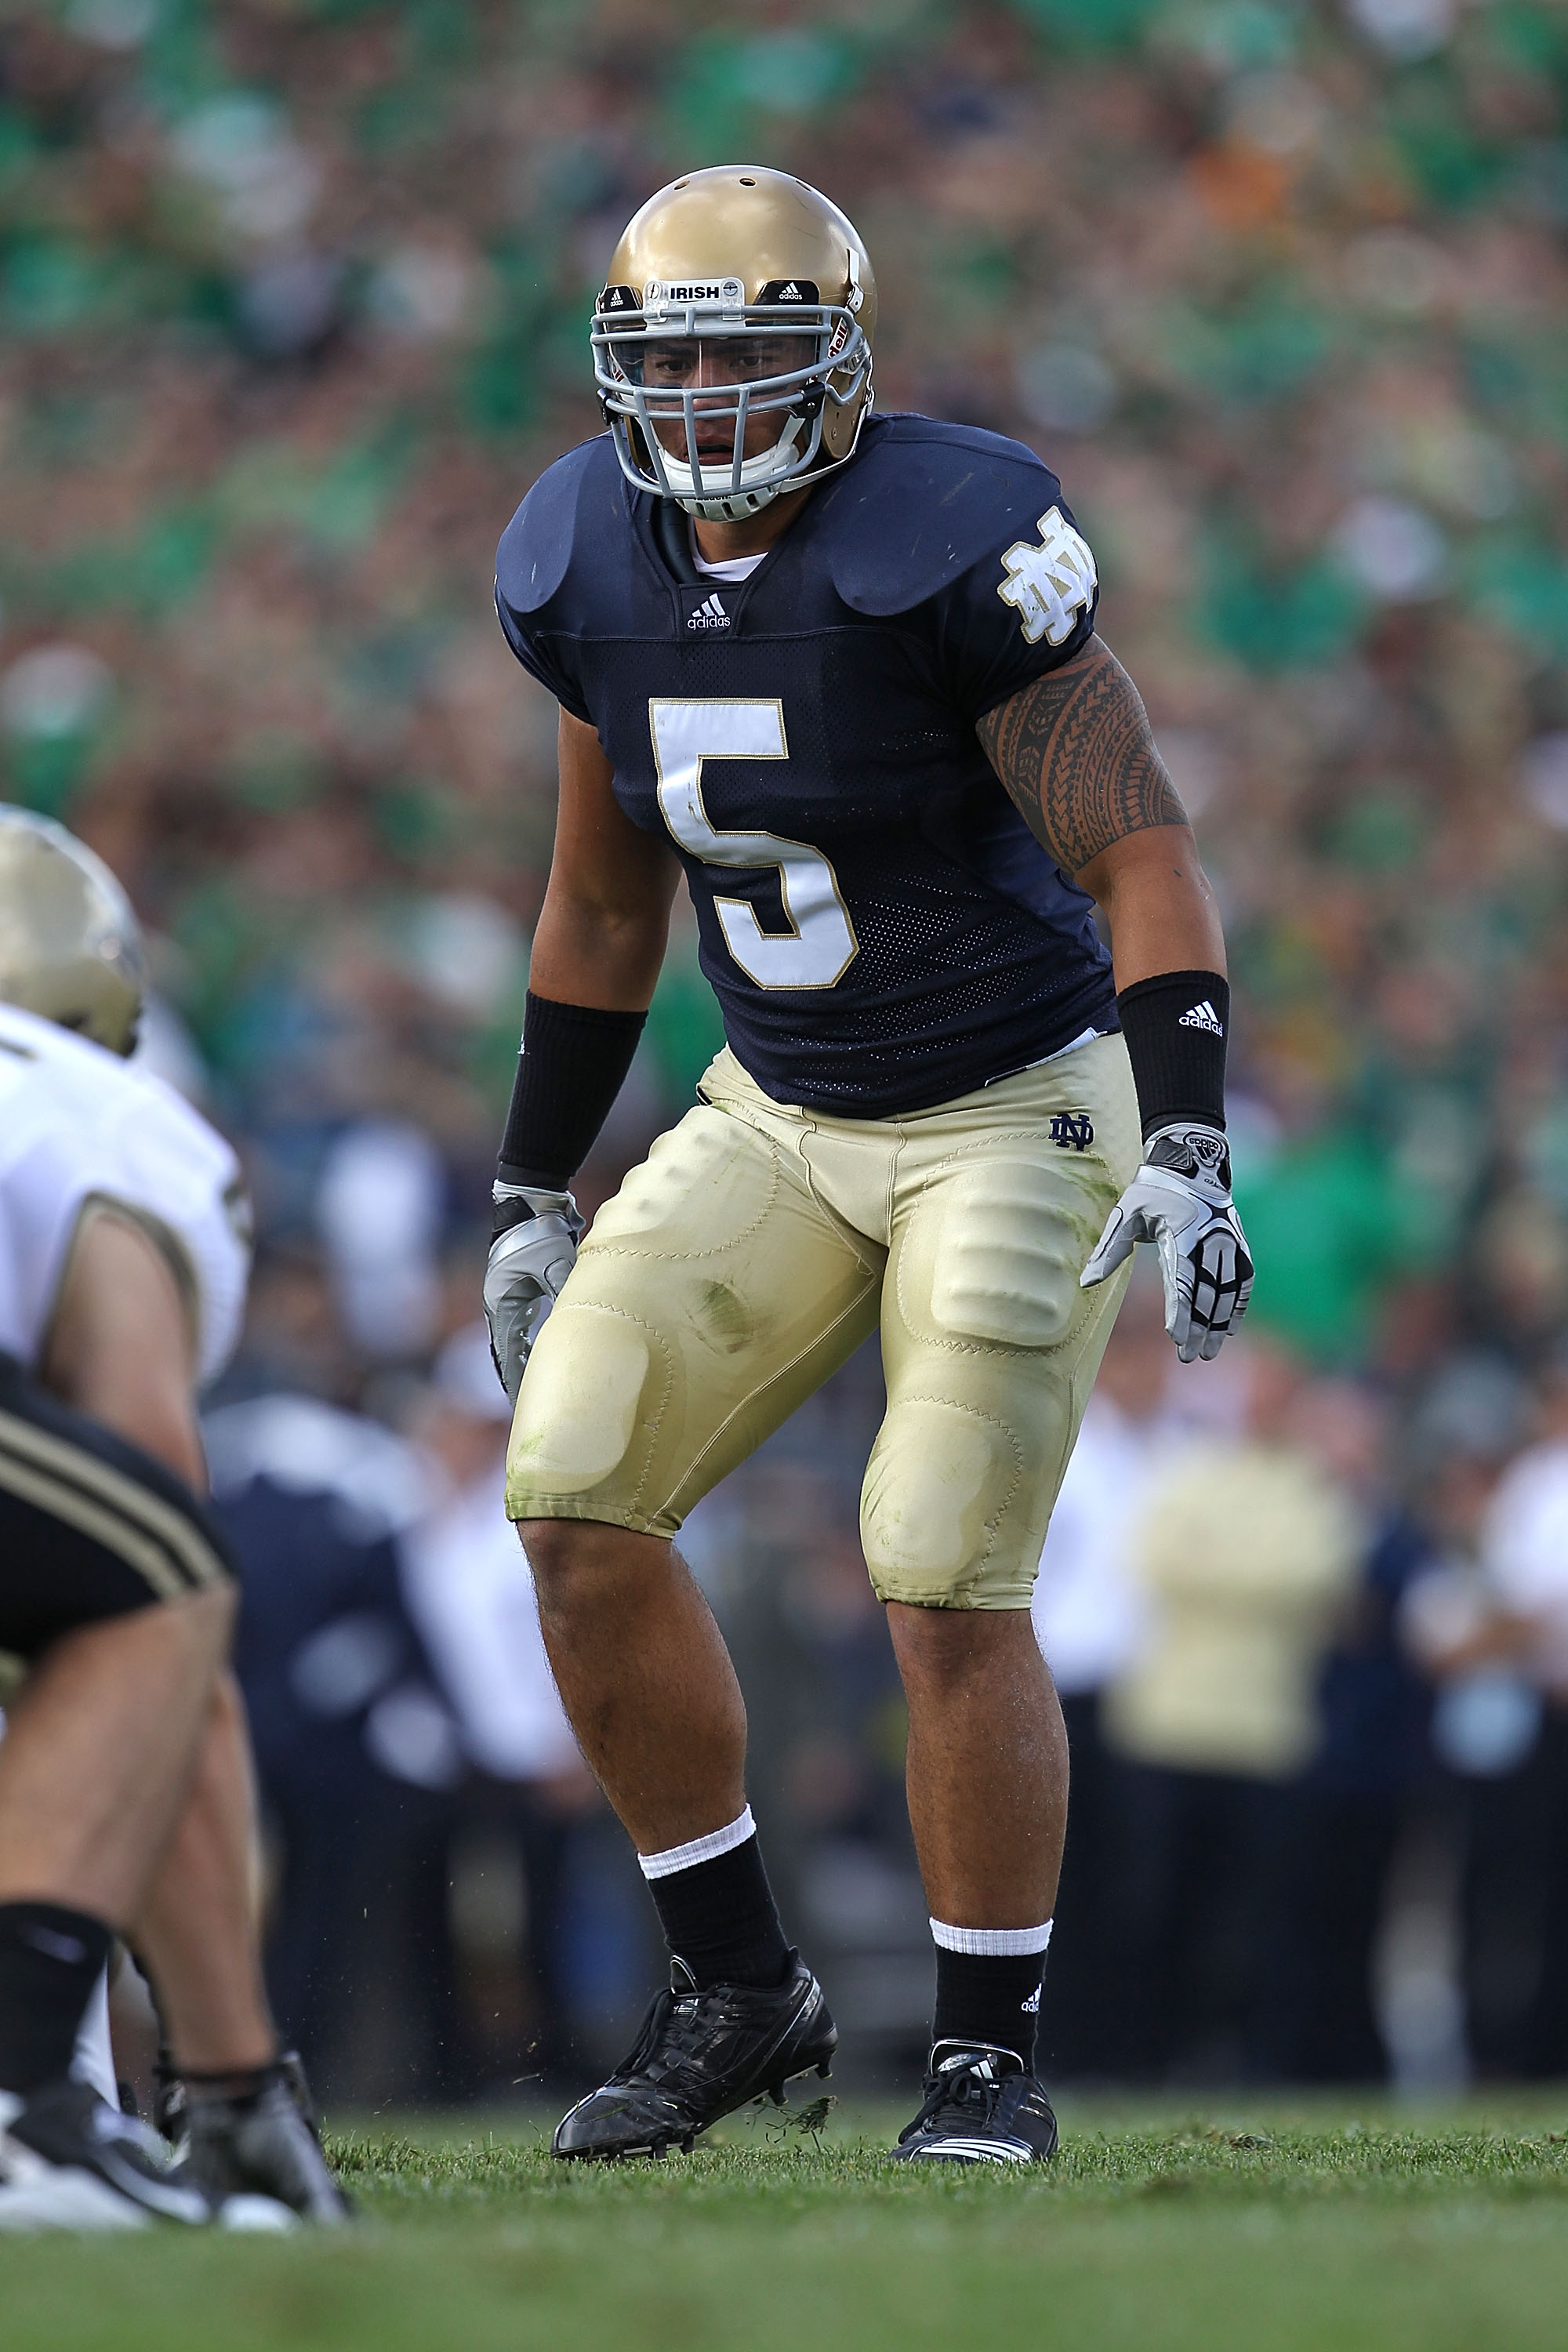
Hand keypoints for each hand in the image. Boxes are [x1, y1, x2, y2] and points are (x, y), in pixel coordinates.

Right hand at [482, 1184, 584, 1403]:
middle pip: (508, 1351)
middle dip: (519, 1379)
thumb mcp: (553, 1263)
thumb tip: (579, 1316)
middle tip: (532, 1407)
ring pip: (517, 1338)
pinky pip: (528, 1322)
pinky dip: (534, 1340)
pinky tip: (547, 1351)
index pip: (508, 1353)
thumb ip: (564, 1290)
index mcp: (503, 1303)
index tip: (523, 1406)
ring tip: (538, 1388)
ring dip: (526, 1362)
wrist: (532, 1197)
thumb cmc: (540, 1230)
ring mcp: (511, 1295)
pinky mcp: (524, 1286)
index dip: (516, 1382)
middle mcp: (502, 1304)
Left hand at [1080, 1120, 1252, 1361]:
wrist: (1190, 1163)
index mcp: (1183, 1232)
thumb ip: (1108, 1250)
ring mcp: (1229, 1242)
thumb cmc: (1151, 1191)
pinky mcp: (1237, 1244)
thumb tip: (1086, 1282)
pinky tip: (1229, 1328)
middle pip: (1207, 1292)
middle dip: (1199, 1327)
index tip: (1175, 1337)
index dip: (1181, 1311)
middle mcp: (1212, 1239)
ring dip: (1219, 1323)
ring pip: (1227, 1290)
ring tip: (1208, 1350)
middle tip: (1189, 1355)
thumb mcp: (1124, 1214)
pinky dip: (1237, 1305)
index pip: (1183, 1280)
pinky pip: (1242, 1279)